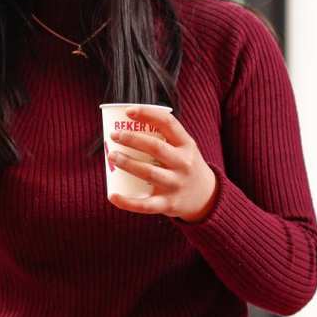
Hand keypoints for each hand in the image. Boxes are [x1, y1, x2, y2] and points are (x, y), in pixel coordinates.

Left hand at [107, 105, 217, 222]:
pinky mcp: (168, 204)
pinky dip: (127, 202)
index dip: (148, 114)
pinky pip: (145, 205)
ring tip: (111, 155)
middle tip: (114, 135)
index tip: (128, 111)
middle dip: (132, 139)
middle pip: (156, 147)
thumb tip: (125, 125)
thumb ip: (162, 138)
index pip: (168, 123)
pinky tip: (111, 195)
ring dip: (127, 163)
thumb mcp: (183, 149)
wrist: (206, 197)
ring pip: (148, 172)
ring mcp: (176, 184)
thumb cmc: (184, 166)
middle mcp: (183, 163)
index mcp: (186, 145)